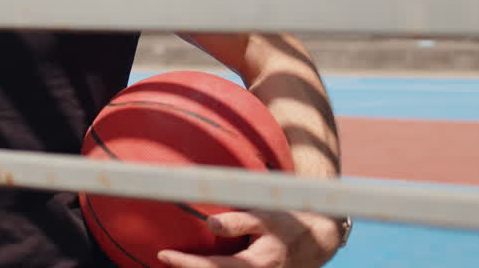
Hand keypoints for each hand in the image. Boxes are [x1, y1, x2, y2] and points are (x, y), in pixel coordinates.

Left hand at [157, 210, 341, 267]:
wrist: (315, 240)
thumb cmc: (286, 223)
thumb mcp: (266, 216)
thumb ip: (239, 221)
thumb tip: (210, 223)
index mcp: (258, 264)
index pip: (214, 267)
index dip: (187, 263)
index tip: (164, 254)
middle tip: (162, 258)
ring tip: (173, 261)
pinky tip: (194, 263)